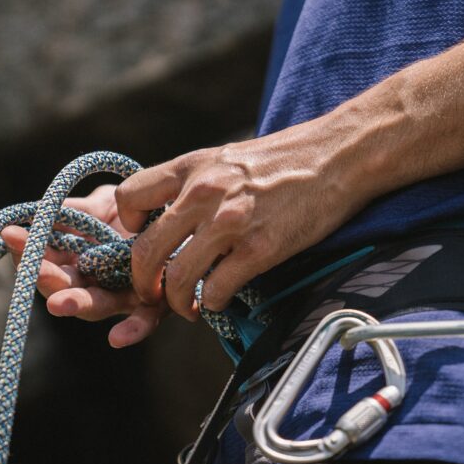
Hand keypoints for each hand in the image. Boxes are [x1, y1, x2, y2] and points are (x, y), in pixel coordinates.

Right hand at [0, 184, 168, 347]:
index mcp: (79, 262)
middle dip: (48, 281)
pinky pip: (145, 319)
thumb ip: (74, 212)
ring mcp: (126, 295)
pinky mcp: (159, 301)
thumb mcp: (101, 204)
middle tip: (34, 271)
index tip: (12, 236)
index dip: (30, 253)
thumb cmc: (135, 210)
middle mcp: (99, 283)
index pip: (48, 262)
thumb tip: (37, 214)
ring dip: (78, 305)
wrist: (181, 210)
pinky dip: (132, 330)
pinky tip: (116, 339)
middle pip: (68, 287)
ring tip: (59, 304)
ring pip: (98, 304)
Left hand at [115, 116, 378, 320]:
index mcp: (191, 167)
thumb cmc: (283, 159)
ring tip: (187, 307)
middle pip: (145, 251)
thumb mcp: (225, 158)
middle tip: (152, 294)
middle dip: (142, 283)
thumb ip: (193, 184)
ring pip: (178, 279)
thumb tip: (168, 217)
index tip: (139, 242)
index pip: (128, 198)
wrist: (336, 156)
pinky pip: (217, 289)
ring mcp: (230, 222)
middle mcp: (202, 193)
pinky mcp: (259, 248)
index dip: (126, 228)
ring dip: (176, 302)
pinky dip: (212, 303)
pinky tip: (218, 300)